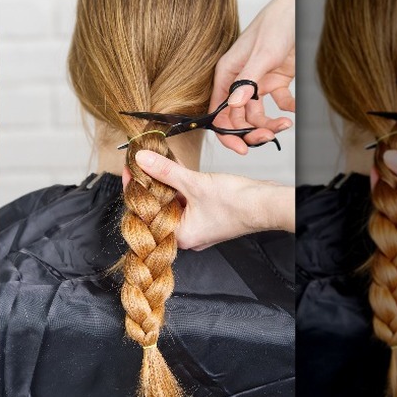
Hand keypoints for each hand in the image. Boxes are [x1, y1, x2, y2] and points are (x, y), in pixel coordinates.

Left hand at [122, 150, 293, 250]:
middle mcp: (187, 236)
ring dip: (164, 185)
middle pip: (158, 209)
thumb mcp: (194, 183)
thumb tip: (142, 160)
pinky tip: (174, 172)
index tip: (129, 170)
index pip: (146, 213)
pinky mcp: (208, 217)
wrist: (266, 205)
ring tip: (154, 164)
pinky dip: (179, 188)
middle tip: (140, 164)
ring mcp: (198, 227)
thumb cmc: (236, 204)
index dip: (135, 190)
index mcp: (179, 236)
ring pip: (173, 205)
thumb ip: (166, 171)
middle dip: (149, 186)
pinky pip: (186, 203)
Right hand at [211, 0, 294, 154]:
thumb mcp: (263, 53)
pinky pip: (279, 102)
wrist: (301, 8)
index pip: (219, 112)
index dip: (228, 133)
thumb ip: (248, 81)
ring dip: (270, 123)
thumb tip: (234, 106)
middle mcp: (240, 81)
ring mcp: (259, 82)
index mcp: (227, 74)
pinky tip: (294, 109)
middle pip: (239, 117)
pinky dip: (287, 109)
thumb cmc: (277, 22)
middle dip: (252, 130)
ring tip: (286, 123)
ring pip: (257, 114)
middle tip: (269, 136)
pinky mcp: (277, 80)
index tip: (242, 148)